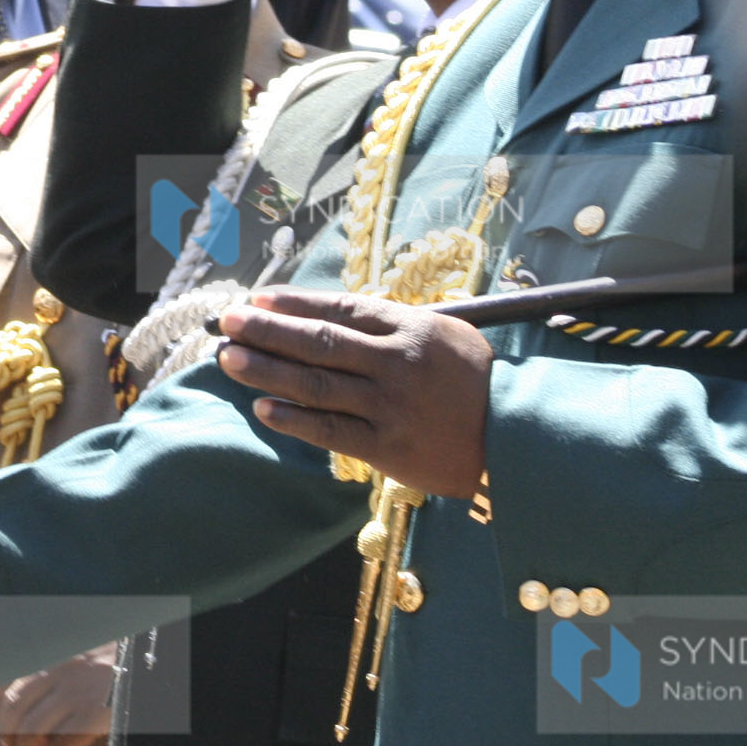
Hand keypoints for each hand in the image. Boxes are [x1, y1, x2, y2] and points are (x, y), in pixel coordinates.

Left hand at [0, 641, 116, 745]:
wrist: (150, 654)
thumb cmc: (112, 656)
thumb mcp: (76, 652)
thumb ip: (50, 667)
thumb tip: (11, 696)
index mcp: (50, 654)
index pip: (6, 679)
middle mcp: (58, 669)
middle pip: (15, 706)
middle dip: (9, 733)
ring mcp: (76, 691)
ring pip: (33, 727)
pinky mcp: (95, 713)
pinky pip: (64, 743)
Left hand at [214, 288, 493, 497]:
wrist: (519, 437)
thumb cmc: (475, 381)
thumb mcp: (443, 335)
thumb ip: (390, 324)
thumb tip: (326, 315)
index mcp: (409, 328)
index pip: (340, 308)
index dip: (294, 303)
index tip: (256, 297)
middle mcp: (396, 363)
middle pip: (318, 342)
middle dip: (267, 329)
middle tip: (227, 322)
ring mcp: (391, 406)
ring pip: (316, 384)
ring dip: (267, 370)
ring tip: (229, 359)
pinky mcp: (389, 448)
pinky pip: (332, 431)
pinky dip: (294, 419)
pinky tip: (263, 408)